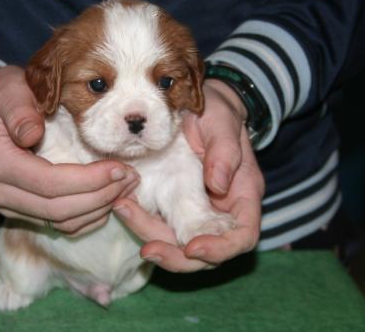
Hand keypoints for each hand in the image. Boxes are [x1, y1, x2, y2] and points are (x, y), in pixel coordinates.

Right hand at [0, 66, 139, 235]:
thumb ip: (20, 111)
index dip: (88, 180)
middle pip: (57, 209)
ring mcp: (8, 205)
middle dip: (100, 196)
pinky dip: (88, 216)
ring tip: (128, 186)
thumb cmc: (2, 95)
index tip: (120, 168)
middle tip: (132, 177)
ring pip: (61, 221)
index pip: (48, 182)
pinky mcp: (21, 210)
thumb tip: (31, 134)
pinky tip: (111, 198)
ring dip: (99, 208)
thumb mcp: (10, 91)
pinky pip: (60, 224)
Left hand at [113, 79, 263, 271]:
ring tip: (125, 212)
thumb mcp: (223, 122)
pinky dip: (140, 220)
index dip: (221, 250)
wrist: (197, 106)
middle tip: (150, 250)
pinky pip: (158, 223)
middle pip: (207, 254)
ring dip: (151, 238)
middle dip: (178, 258)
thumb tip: (217, 184)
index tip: (193, 247)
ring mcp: (195, 211)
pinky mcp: (171, 204)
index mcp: (242, 196)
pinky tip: (122, 204)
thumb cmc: (217, 112)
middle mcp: (220, 211)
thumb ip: (224, 151)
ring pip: (177, 242)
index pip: (242, 237)